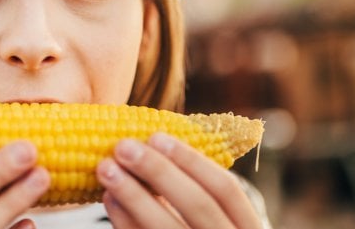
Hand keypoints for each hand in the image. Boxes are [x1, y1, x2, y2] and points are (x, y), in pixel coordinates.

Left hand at [96, 134, 261, 228]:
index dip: (192, 160)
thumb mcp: (211, 214)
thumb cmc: (199, 228)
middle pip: (198, 205)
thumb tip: (151, 144)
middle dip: (158, 171)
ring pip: (166, 228)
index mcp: (247, 226)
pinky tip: (109, 199)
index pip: (226, 189)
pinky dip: (125, 221)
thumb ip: (190, 187)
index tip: (156, 136)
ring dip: (133, 195)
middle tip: (123, 146)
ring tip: (107, 168)